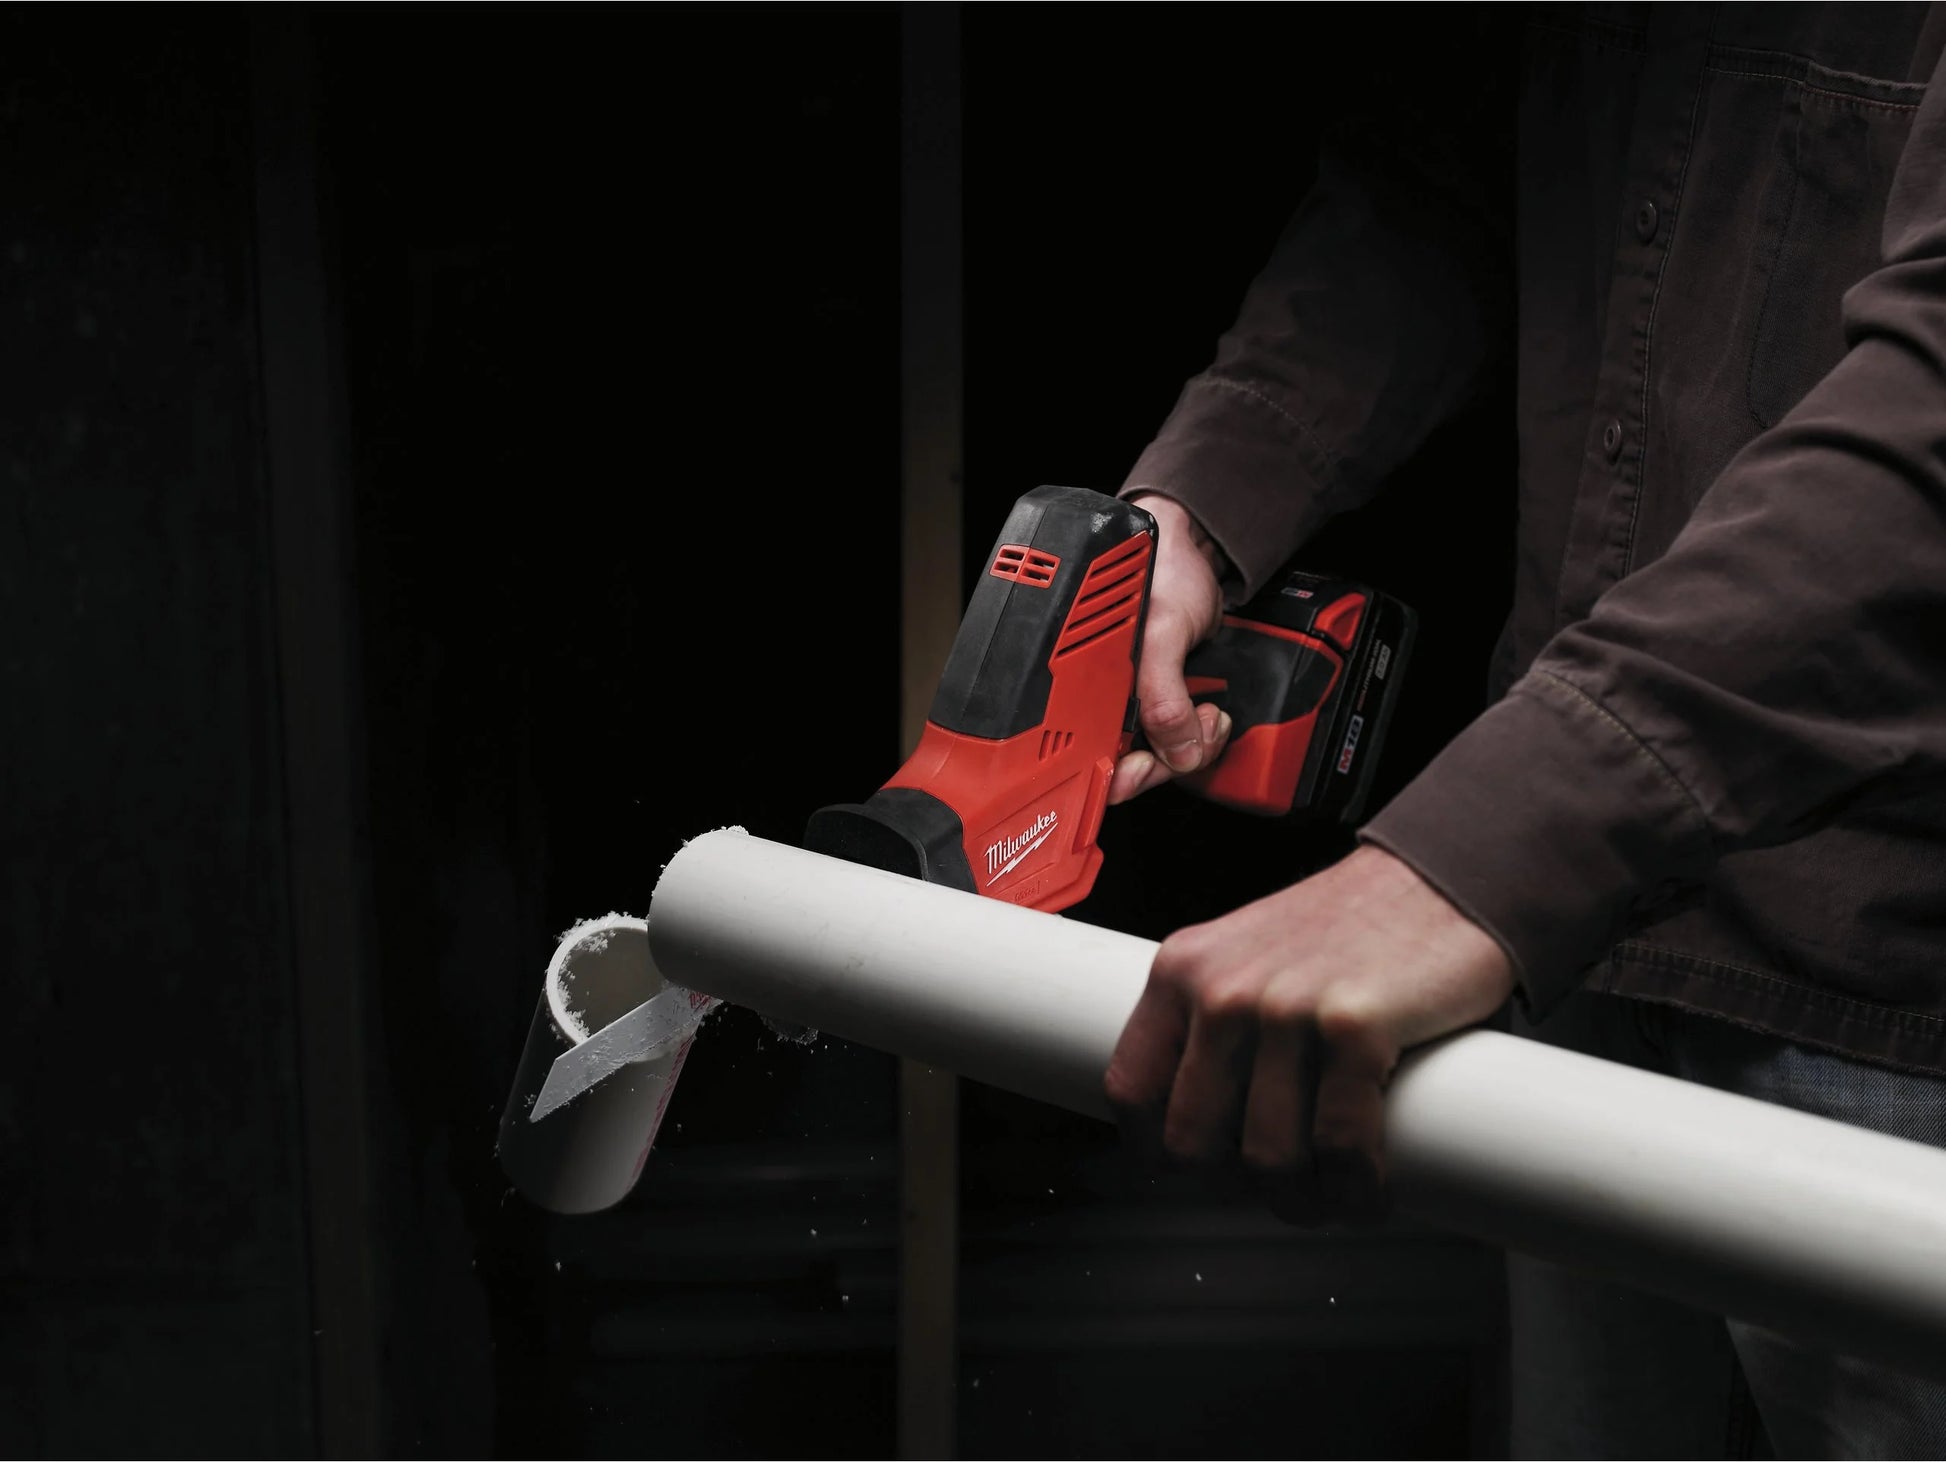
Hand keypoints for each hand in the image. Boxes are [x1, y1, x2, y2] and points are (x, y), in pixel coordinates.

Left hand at [1103, 844, 1514, 1224]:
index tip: (1194, 1171)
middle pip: (1193, 1141)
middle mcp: (1223, 989)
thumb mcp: (1249, 957)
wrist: (1438, 880)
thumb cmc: (1350, 928)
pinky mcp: (1355, 1026)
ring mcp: (1286, 1008)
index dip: (1158, 1150)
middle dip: (1235, 1187)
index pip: (1130, 1090)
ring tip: (1329, 1195)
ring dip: (1303, 1201)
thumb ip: (1217, 1022)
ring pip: (1267, 1157)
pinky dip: (1356, 1187)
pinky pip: (1340, 1145)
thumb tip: (1207, 1123)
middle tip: (1275, 1189)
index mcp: (1184, 972)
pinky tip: (1368, 1188)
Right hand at [1109, 494, 1230, 803]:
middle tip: (1194, 732)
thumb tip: (1174, 752)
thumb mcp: (1162, 633)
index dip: (1114, 777)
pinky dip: (1201, 735)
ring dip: (1191, 746)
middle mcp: (1102, 702)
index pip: (1085, 761)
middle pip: (1124, 768)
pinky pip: (1181, 741)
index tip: (1146, 770)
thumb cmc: (1162, 573)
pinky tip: (1211, 714)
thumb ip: (1164, 697)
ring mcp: (1134, 705)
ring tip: (1209, 714)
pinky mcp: (1165, 703)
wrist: (1194, 550)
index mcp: (1081, 689)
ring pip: (1159, 757)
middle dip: (1167, 761)